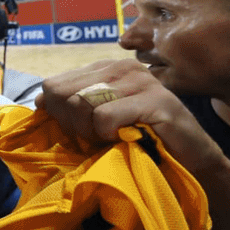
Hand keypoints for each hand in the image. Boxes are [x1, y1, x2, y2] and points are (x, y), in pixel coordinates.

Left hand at [35, 60, 229, 179]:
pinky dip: (109, 134)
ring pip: (82, 104)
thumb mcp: (97, 123)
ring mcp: (141, 81)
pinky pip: (105, 117)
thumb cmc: (140, 142)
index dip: (59, 114)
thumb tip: (39, 100)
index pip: (54, 84)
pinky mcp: (155, 101)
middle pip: (63, 93)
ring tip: (112, 139)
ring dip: (91, 132)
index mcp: (106, 68)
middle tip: (96, 138)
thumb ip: (71, 108)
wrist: (190, 162)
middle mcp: (123, 67)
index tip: (78, 132)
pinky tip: (126, 138)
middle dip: (72, 124)